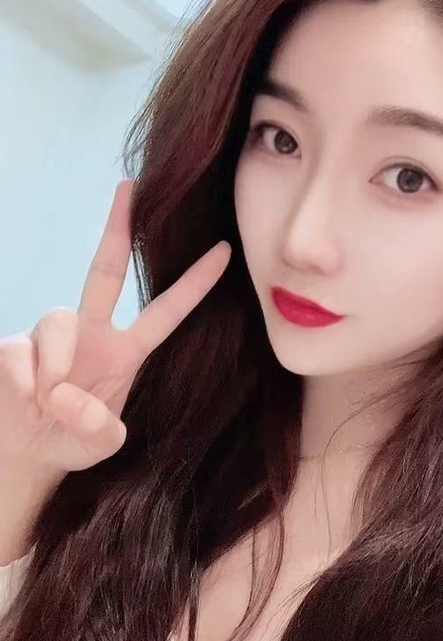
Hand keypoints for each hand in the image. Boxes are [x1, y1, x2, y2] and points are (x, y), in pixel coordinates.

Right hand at [0, 179, 230, 472]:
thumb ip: (101, 427)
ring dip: (56, 366)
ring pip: (56, 320)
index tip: (224, 250)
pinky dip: (25, 379)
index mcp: (124, 352)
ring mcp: (50, 334)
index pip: (165, 312)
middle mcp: (90, 332)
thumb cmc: (71, 440)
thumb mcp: (102, 443)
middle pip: (104, 270)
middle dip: (117, 228)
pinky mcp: (14, 345)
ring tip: (50, 401)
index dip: (194, 285)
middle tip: (130, 186)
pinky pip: (20, 350)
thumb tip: (66, 396)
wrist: (26, 453)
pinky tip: (25, 398)